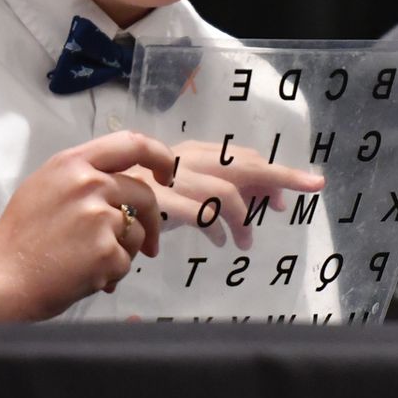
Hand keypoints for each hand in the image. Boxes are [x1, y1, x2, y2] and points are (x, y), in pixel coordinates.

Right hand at [0, 130, 175, 319]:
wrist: (1, 277)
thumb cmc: (20, 237)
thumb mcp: (45, 186)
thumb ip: (83, 177)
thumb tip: (122, 182)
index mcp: (72, 164)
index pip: (132, 144)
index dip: (159, 156)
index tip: (167, 173)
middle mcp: (89, 184)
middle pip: (144, 194)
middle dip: (151, 221)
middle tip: (149, 243)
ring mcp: (99, 218)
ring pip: (137, 232)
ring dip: (122, 250)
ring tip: (89, 262)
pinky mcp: (106, 252)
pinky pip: (126, 262)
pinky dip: (112, 273)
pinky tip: (85, 276)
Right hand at [145, 141, 325, 249]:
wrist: (93, 204)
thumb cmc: (138, 201)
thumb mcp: (179, 191)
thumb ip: (216, 192)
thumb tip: (268, 198)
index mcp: (188, 154)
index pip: (239, 155)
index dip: (270, 172)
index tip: (297, 188)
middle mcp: (181, 160)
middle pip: (242, 164)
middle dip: (278, 177)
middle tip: (305, 192)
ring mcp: (169, 179)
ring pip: (224, 190)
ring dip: (242, 218)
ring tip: (245, 242)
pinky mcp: (157, 200)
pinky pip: (199, 212)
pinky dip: (216, 228)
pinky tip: (221, 243)